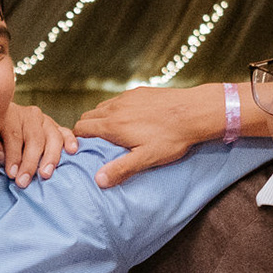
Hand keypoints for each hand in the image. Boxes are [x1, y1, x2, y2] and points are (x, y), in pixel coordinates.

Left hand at [0, 103, 76, 185]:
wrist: (7, 124)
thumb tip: (1, 156)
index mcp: (10, 114)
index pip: (14, 136)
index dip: (13, 156)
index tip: (11, 174)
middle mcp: (30, 115)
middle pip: (34, 138)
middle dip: (30, 162)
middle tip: (24, 181)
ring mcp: (45, 120)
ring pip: (52, 137)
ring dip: (50, 157)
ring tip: (45, 174)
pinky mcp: (56, 127)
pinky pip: (65, 132)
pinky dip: (70, 141)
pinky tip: (72, 151)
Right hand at [76, 84, 225, 188]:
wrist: (194, 111)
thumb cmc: (172, 138)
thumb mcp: (146, 158)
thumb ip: (121, 168)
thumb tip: (99, 181)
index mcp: (113, 125)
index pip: (82, 128)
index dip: (78, 139)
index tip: (83, 150)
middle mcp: (116, 108)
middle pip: (88, 116)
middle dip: (87, 129)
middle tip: (95, 143)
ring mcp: (127, 97)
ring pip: (102, 106)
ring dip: (100, 118)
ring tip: (111, 133)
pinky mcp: (139, 92)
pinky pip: (118, 100)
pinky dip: (116, 109)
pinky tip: (129, 120)